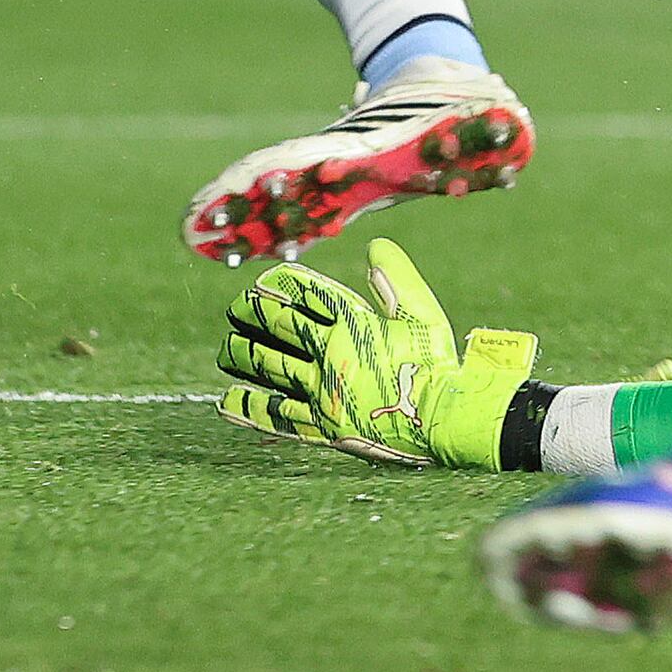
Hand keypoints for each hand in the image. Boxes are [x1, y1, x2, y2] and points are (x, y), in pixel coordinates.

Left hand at [214, 241, 536, 467]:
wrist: (444, 420)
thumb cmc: (435, 363)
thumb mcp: (422, 312)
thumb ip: (397, 277)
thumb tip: (374, 245)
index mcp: (353, 324)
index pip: (305, 295)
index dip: (279, 285)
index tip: (260, 282)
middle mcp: (331, 355)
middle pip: (280, 329)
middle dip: (254, 316)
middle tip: (235, 310)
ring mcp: (323, 392)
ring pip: (272, 369)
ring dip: (244, 356)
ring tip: (227, 349)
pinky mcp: (323, 426)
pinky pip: (278, 416)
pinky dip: (251, 406)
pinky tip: (228, 399)